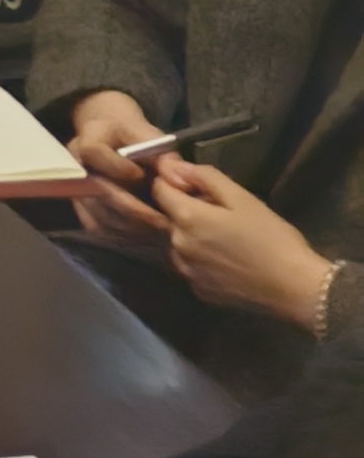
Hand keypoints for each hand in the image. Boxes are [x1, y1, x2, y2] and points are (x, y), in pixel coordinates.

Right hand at [66, 92, 178, 247]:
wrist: (111, 140)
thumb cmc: (134, 138)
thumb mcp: (150, 137)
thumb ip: (164, 157)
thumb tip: (175, 182)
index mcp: (88, 139)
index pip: (93, 152)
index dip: (115, 166)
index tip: (141, 176)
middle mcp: (75, 165)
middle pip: (94, 190)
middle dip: (130, 208)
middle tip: (162, 221)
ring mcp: (75, 188)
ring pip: (96, 212)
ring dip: (128, 224)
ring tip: (157, 229)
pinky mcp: (81, 207)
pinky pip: (97, 226)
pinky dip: (121, 234)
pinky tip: (144, 233)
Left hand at [152, 163, 339, 326]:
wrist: (298, 289)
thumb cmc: (273, 238)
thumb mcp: (242, 198)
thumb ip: (204, 177)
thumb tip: (172, 166)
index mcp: (186, 218)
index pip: (160, 189)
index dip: (173, 180)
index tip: (193, 181)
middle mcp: (177, 246)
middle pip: (170, 217)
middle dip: (188, 209)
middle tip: (223, 212)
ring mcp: (187, 272)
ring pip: (180, 243)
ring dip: (194, 236)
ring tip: (228, 239)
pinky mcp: (200, 291)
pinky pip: (193, 266)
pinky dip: (203, 260)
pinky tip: (229, 261)